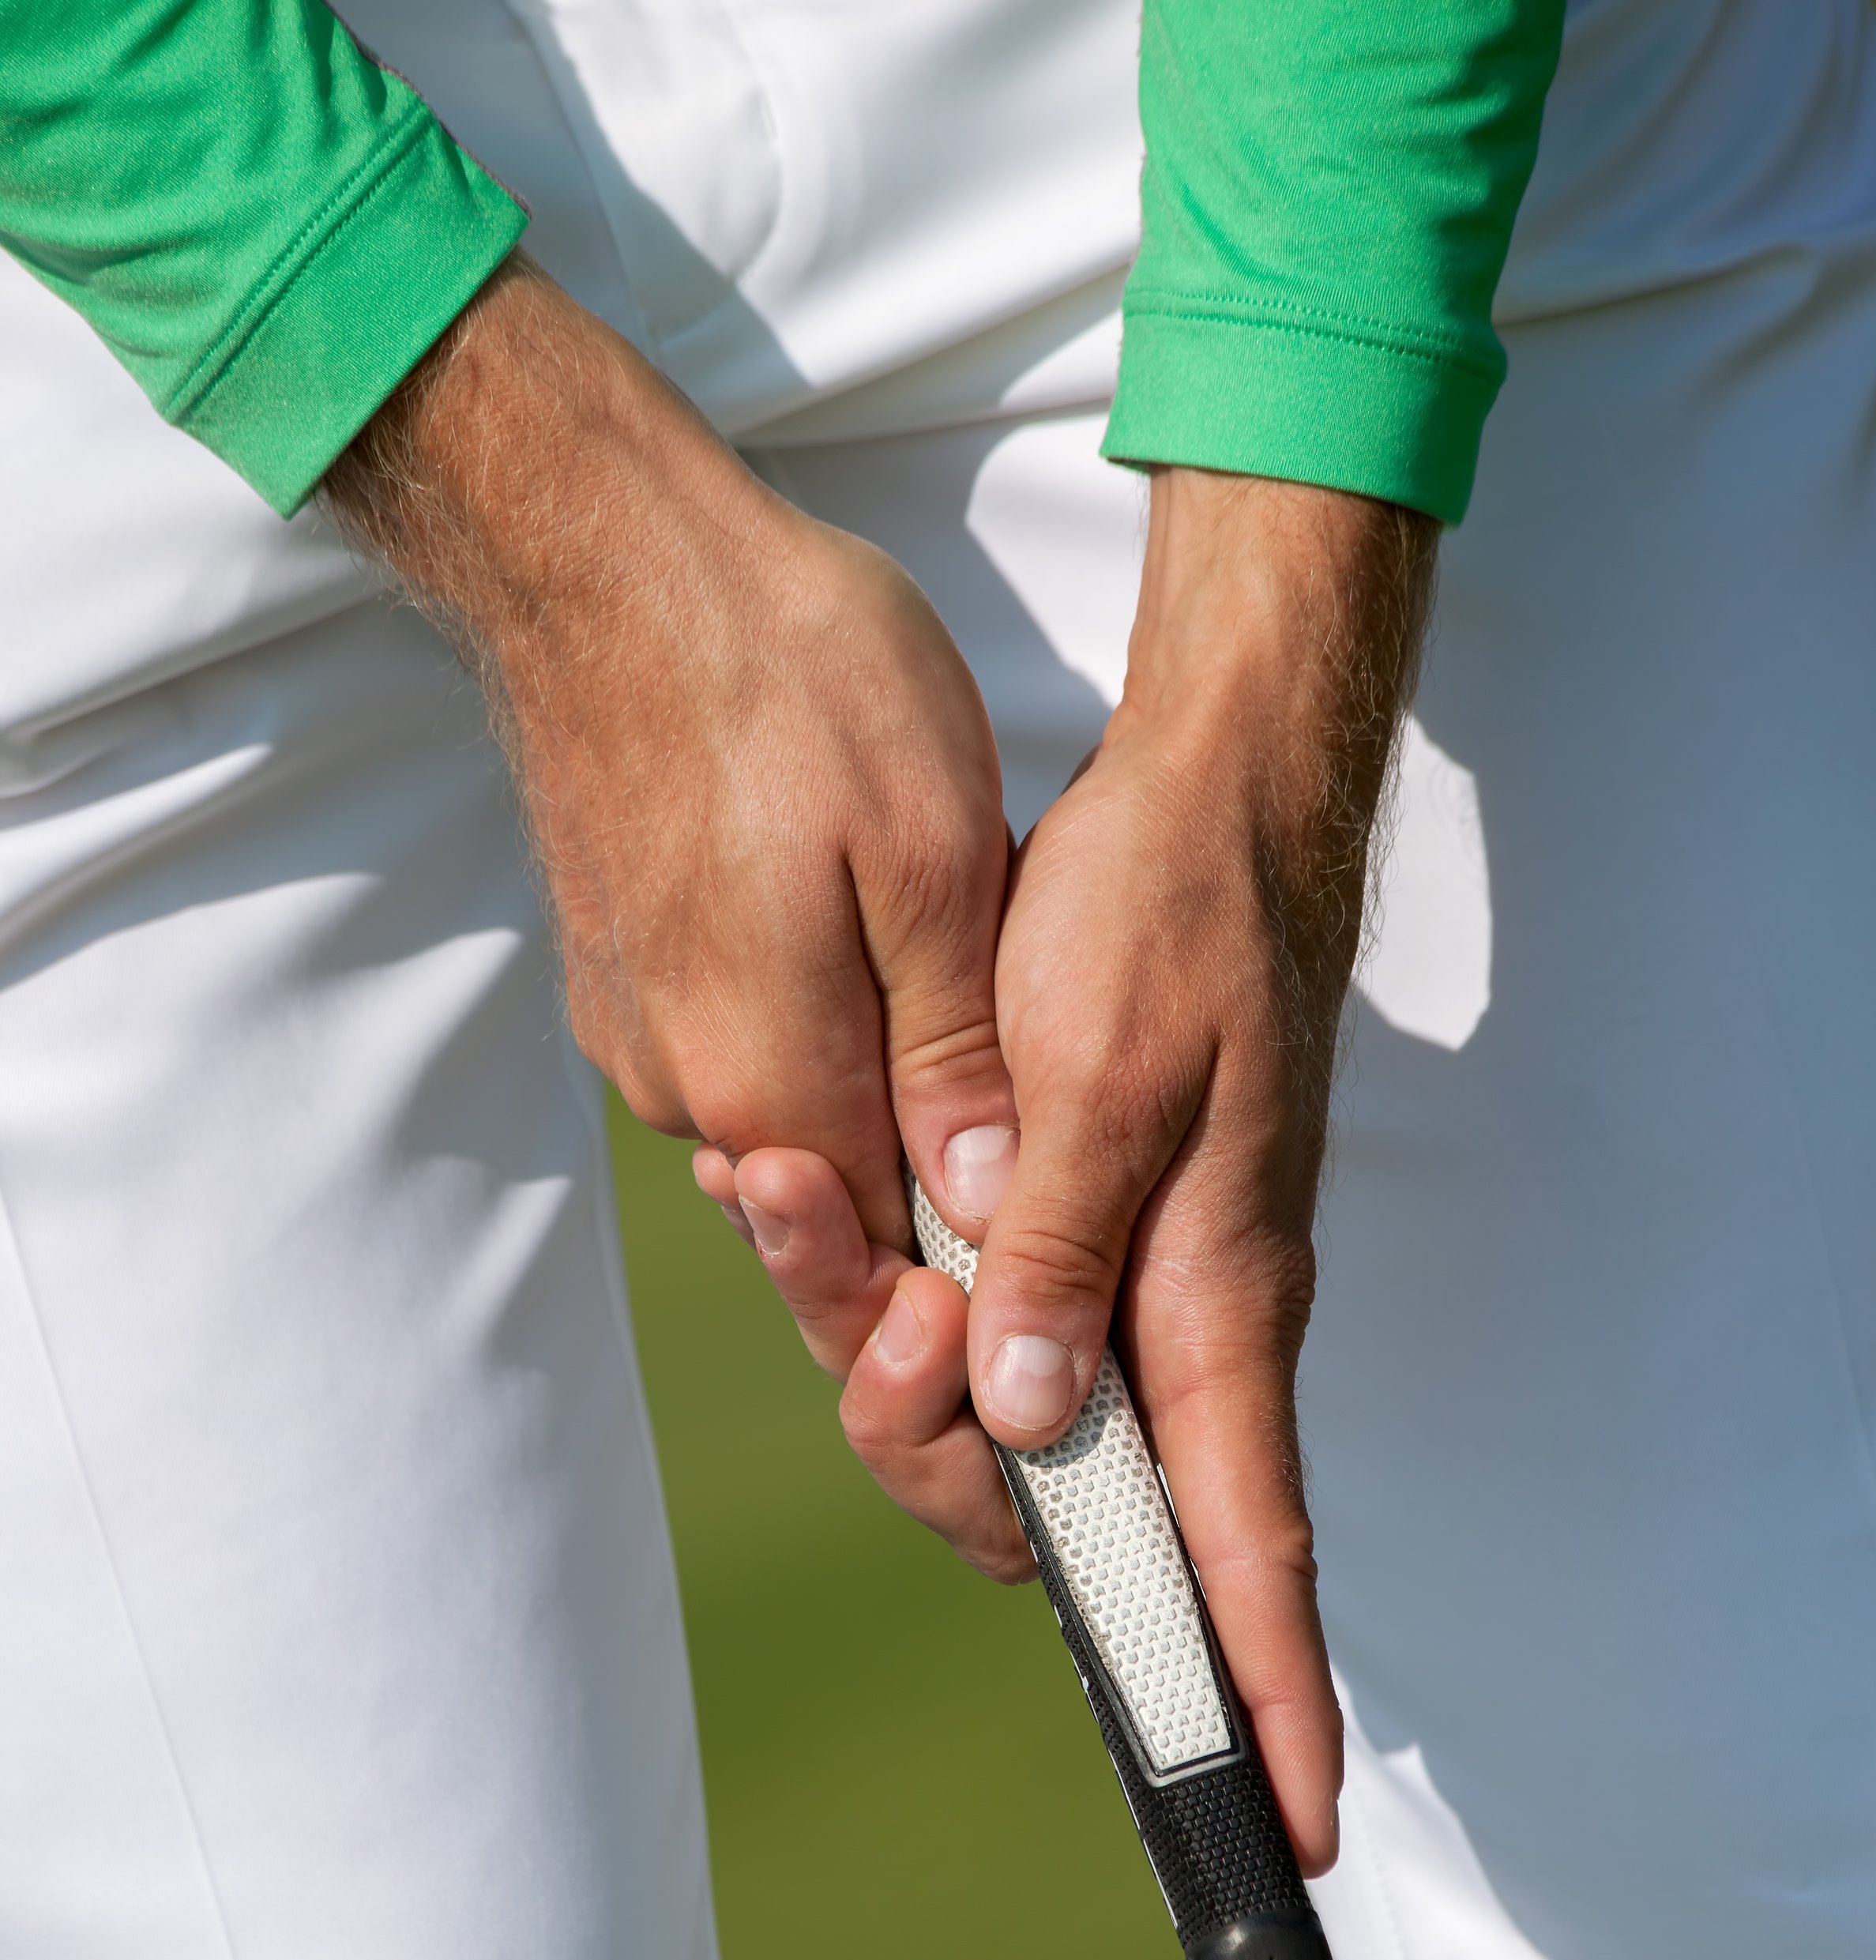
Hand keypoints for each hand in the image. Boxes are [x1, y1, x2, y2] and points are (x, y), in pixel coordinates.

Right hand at [323, 253, 1014, 1254]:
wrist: (596, 549)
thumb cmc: (791, 669)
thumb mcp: (935, 848)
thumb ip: (957, 1051)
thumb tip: (988, 1209)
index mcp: (771, 1079)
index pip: (893, 1255)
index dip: (980, 1265)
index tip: (1051, 1230)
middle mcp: (684, 1089)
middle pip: (833, 1207)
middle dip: (924, 1196)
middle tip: (1020, 1109)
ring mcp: (635, 1035)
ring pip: (782, 1127)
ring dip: (865, 1104)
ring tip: (944, 1003)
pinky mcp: (615, 978)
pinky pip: (728, 1054)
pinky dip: (802, 1037)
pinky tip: (855, 951)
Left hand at [700, 472, 1435, 1869]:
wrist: (1206, 799)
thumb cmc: (1174, 920)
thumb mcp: (1105, 1077)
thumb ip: (1062, 1256)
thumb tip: (1025, 1416)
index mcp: (1211, 1308)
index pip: (1250, 1550)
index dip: (1267, 1695)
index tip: (1289, 1820)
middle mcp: (1175, 1326)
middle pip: (1063, 1505)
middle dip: (936, 1459)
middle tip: (871, 1322)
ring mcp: (1127, 1286)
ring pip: (992, 1414)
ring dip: (875, 1344)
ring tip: (786, 1198)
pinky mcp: (1076, 1234)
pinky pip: (974, 1323)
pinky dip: (882, 1288)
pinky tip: (810, 1201)